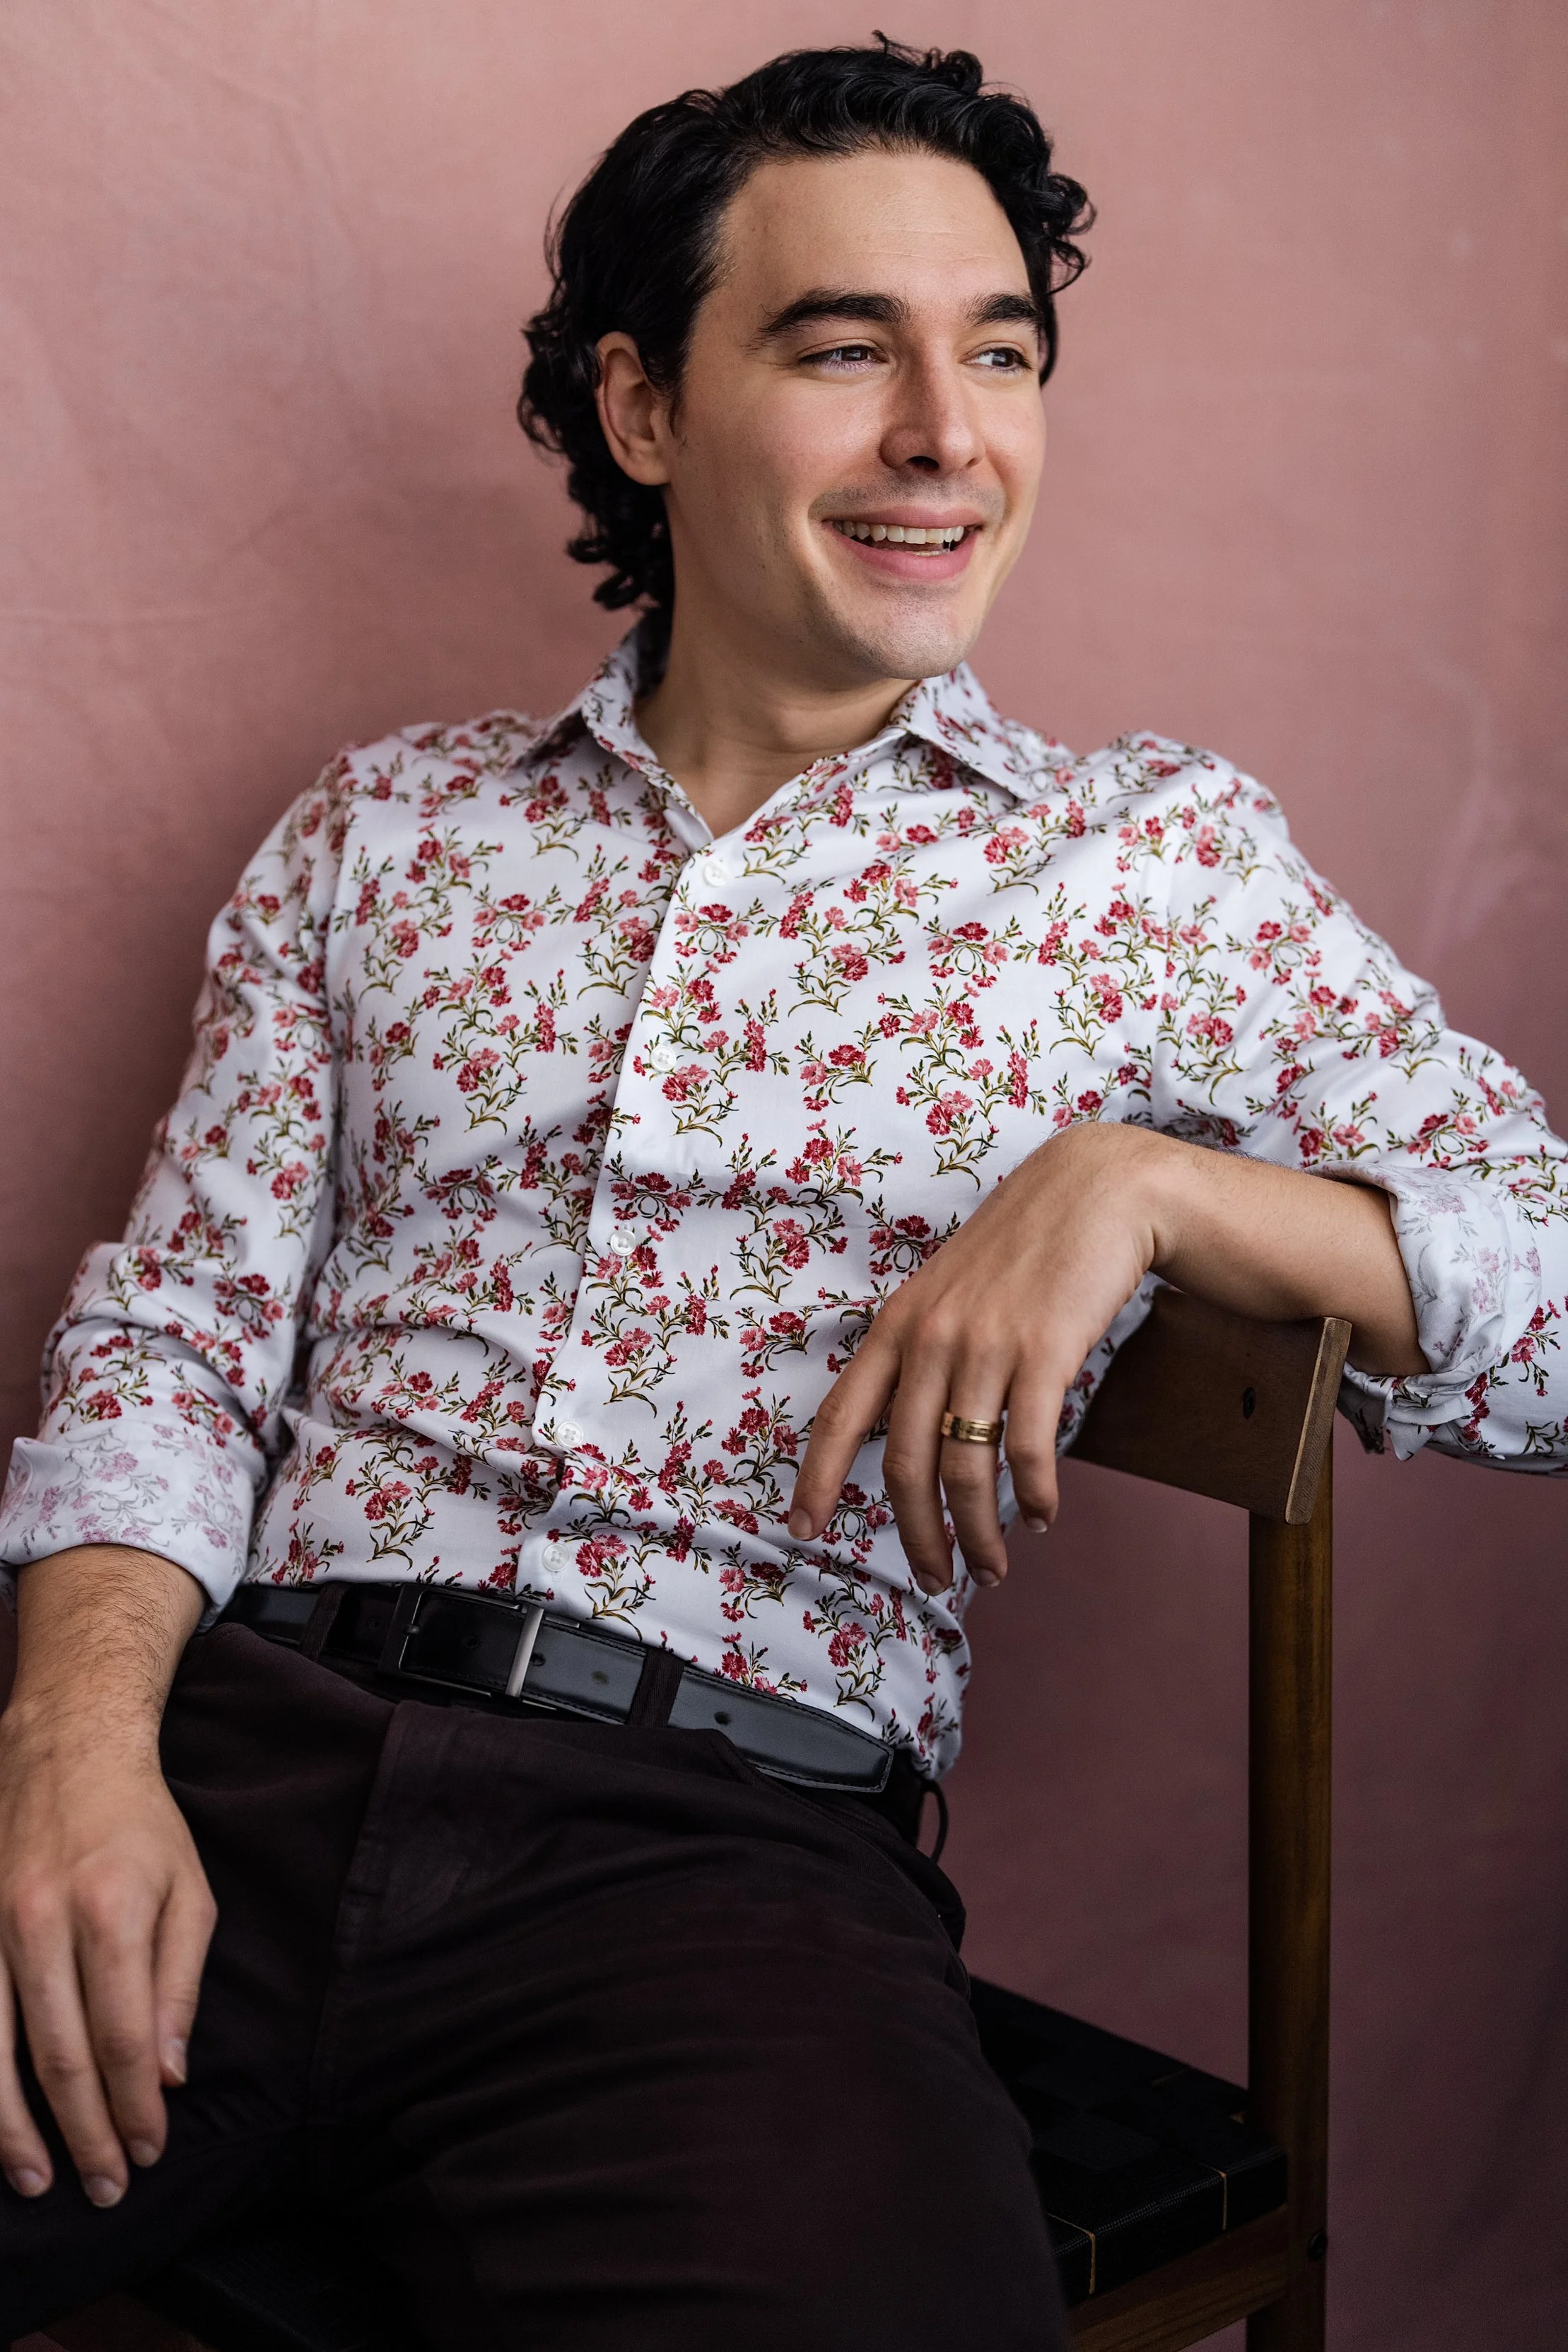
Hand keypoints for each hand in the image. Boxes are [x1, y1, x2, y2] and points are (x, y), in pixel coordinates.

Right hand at [0, 1708, 215, 2206]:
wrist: (65, 1752)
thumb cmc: (141, 1828)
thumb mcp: (190, 1891)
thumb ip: (180, 1983)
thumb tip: (170, 2075)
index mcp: (111, 1912)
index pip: (123, 2036)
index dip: (135, 2105)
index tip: (149, 2150)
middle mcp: (43, 1924)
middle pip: (60, 2057)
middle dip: (85, 2133)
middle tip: (105, 2187)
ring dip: (16, 2129)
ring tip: (40, 2179)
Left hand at [789, 1123, 1161, 1594]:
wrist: (1094, 1191)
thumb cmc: (1022, 1247)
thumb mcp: (947, 1291)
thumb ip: (921, 1353)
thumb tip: (912, 1433)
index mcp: (895, 1326)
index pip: (838, 1417)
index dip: (814, 1480)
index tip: (800, 1530)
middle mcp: (930, 1339)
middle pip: (904, 1465)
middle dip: (917, 1536)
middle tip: (936, 1580)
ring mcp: (986, 1345)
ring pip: (966, 1470)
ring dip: (980, 1534)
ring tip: (994, 1567)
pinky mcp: (1045, 1352)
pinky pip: (1030, 1449)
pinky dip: (1036, 1496)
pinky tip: (1044, 1516)